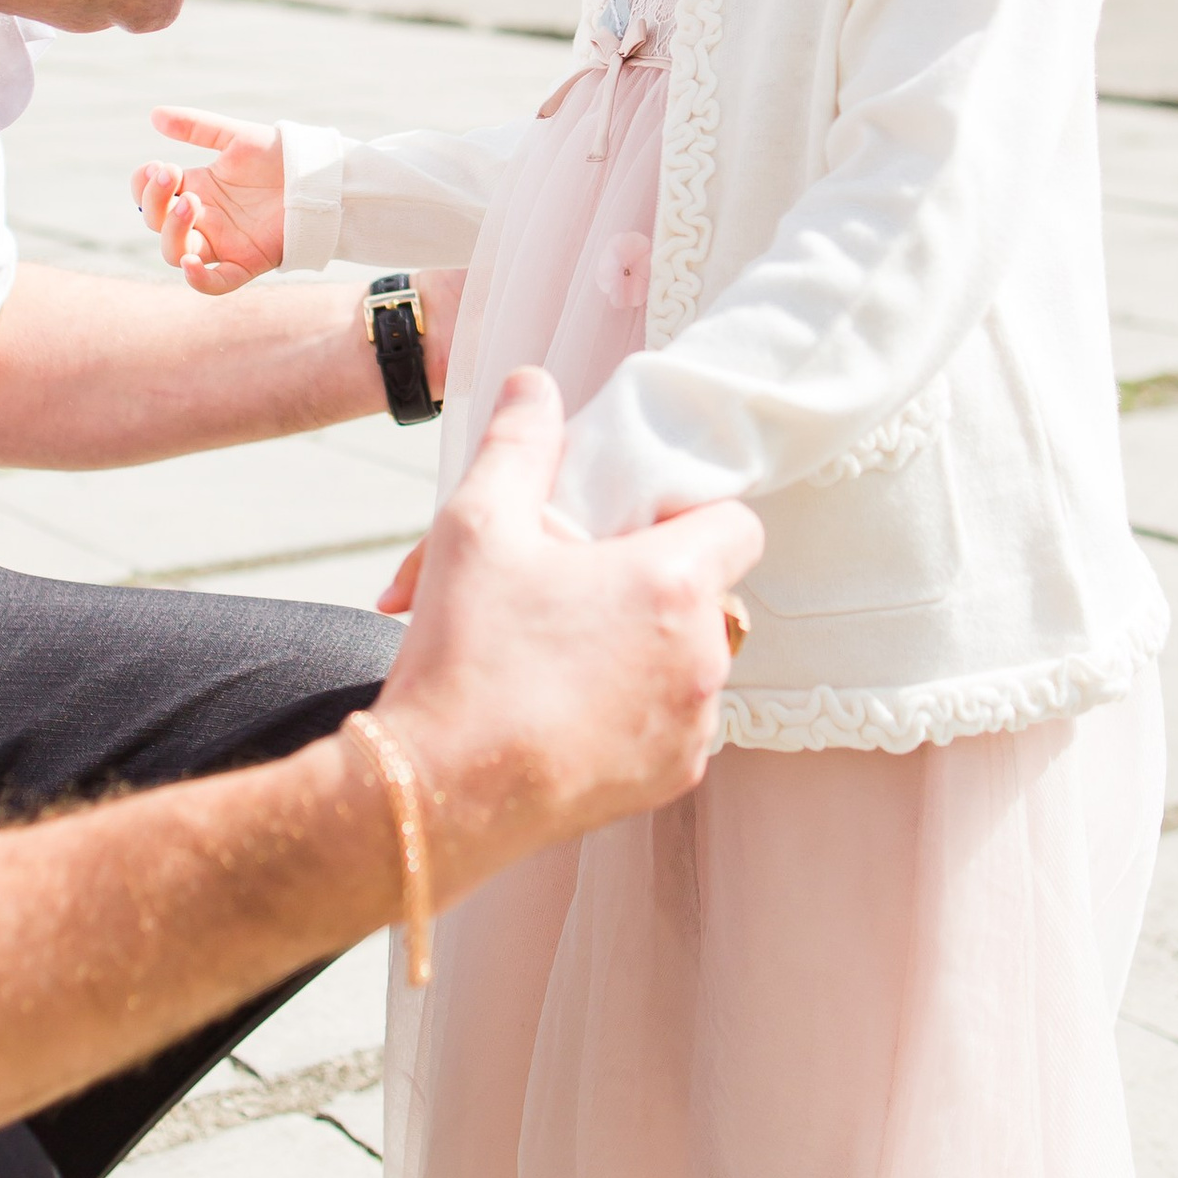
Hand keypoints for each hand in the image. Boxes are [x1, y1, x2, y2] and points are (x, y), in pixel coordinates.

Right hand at [132, 109, 285, 293]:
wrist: (320, 175)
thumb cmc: (279, 157)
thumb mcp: (236, 137)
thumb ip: (197, 127)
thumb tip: (155, 115)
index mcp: (197, 189)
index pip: (151, 197)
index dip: (143, 186)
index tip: (157, 166)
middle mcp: (204, 219)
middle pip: (158, 225)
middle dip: (156, 201)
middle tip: (172, 175)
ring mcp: (223, 242)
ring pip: (177, 252)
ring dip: (172, 230)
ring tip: (189, 201)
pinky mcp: (248, 261)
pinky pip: (216, 282)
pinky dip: (199, 279)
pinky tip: (191, 263)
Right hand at [373, 367, 760, 888]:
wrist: (439, 792)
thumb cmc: (463, 656)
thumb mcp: (477, 526)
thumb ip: (519, 444)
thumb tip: (534, 384)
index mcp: (675, 583)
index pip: (738, 523)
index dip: (689, 517)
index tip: (629, 532)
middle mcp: (706, 657)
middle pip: (710, 593)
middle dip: (656, 585)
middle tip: (577, 592)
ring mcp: (694, 724)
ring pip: (692, 661)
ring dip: (647, 650)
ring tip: (562, 654)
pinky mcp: (672, 778)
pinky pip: (674, 723)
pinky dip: (636, 711)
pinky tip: (565, 708)